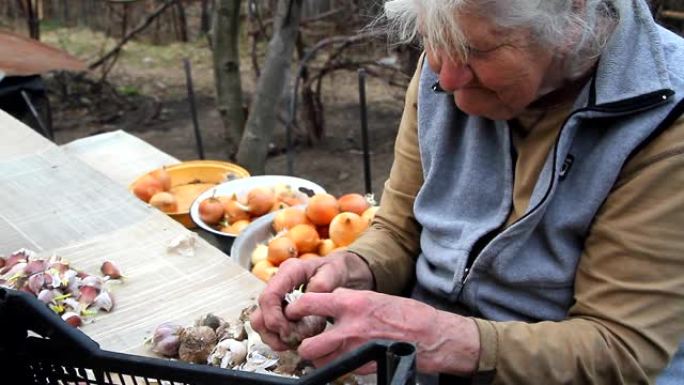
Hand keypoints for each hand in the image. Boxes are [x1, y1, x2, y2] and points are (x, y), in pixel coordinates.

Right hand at [250, 251, 373, 350]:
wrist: (340, 273)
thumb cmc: (337, 271)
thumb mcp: (334, 273)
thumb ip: (322, 284)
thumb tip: (308, 298)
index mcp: (289, 271)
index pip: (268, 296)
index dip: (274, 318)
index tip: (288, 332)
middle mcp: (278, 283)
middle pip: (260, 313)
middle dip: (275, 331)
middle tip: (295, 339)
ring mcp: (276, 298)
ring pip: (261, 324)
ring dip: (275, 338)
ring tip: (296, 341)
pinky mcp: (279, 310)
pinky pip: (270, 329)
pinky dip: (280, 339)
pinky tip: (297, 339)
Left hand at [284, 288, 480, 375]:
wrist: (431, 335)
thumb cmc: (406, 314)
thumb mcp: (374, 296)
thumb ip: (349, 300)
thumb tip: (330, 300)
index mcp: (351, 303)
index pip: (309, 303)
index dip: (295, 310)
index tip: (292, 312)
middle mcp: (350, 327)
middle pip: (308, 344)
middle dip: (303, 345)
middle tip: (305, 340)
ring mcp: (356, 350)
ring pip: (320, 362)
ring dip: (318, 358)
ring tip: (322, 352)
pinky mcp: (364, 367)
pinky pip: (338, 369)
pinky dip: (336, 366)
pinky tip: (343, 358)